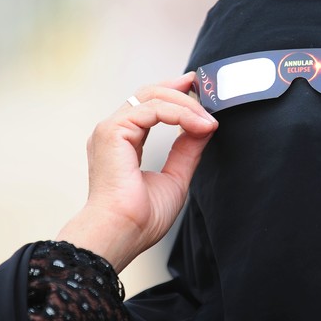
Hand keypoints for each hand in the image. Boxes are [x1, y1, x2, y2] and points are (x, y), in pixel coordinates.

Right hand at [56, 72, 217, 271]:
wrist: (124, 232)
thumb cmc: (141, 218)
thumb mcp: (176, 177)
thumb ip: (187, 151)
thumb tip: (204, 128)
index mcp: (122, 143)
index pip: (148, 106)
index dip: (174, 94)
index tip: (197, 89)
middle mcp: (114, 132)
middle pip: (148, 94)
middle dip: (180, 89)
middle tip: (205, 88)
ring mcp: (111, 129)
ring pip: (152, 97)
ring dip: (187, 105)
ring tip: (209, 121)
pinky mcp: (113, 130)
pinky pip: (153, 109)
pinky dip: (180, 114)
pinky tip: (199, 125)